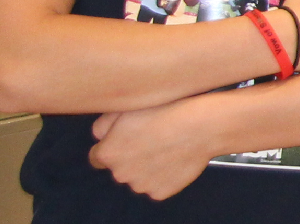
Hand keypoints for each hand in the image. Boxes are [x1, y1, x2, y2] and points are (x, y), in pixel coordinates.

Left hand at [88, 98, 224, 200]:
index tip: (126, 139)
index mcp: (107, 153)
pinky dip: (164, 176)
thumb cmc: (166, 113)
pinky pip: (157, 186)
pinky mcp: (161, 192)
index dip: (112, 146)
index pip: (97, 157)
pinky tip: (174, 159)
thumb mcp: (126, 108)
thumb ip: (102, 125)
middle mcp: (120, 174)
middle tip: (151, 140)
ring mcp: (141, 186)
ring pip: (138, 178)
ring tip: (166, 148)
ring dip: (147, 168)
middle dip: (130, 157)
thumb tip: (99, 136)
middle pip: (120, 168)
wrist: (202, 127)